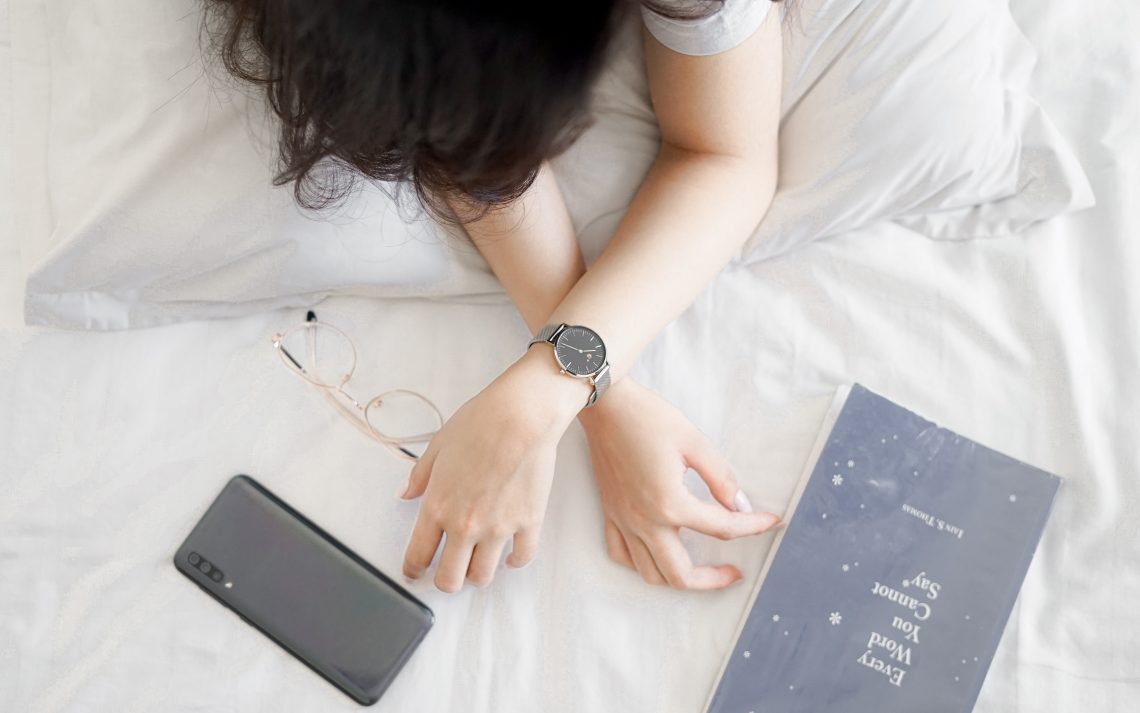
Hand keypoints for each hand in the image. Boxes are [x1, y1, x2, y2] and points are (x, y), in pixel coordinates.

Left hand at [397, 347, 586, 591]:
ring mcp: (499, 528)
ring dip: (477, 575)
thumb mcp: (438, 446)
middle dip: (445, 582)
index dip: (414, 570)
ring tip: (477, 565)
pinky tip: (509, 556)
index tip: (416, 572)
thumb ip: (419, 476)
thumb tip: (405, 494)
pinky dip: (513, 562)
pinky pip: (521, 558)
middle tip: (447, 575)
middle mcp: (466, 525)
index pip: (418, 555)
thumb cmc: (480, 424)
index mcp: (438, 507)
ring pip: (483, 576)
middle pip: (450, 579)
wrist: (521, 415)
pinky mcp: (528, 523)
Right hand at [578, 378, 781, 589]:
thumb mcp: (694, 441)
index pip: (722, 528)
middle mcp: (645, 521)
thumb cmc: (647, 418)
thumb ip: (720, 478)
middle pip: (682, 574)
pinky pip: (621, 555)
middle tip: (734, 572)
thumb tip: (739, 504)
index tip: (770, 522)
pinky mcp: (611, 514)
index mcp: (670, 503)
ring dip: (678, 579)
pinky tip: (657, 555)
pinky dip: (640, 565)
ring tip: (699, 571)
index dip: (752, 527)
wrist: (606, 406)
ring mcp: (624, 521)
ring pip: (650, 574)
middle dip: (714, 580)